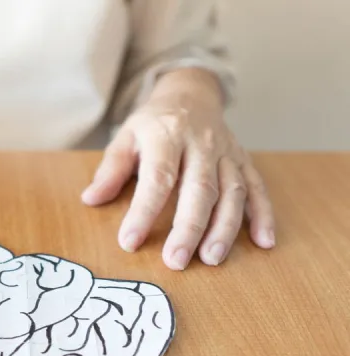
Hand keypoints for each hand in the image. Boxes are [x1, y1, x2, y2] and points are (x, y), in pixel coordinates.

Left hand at [82, 70, 274, 269]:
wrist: (190, 94)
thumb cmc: (153, 123)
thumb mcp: (125, 137)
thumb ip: (111, 170)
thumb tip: (90, 200)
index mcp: (166, 135)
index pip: (157, 178)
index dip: (144, 212)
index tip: (129, 242)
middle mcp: (201, 143)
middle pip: (199, 189)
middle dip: (189, 228)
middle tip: (176, 261)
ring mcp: (226, 152)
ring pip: (232, 191)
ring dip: (225, 228)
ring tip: (212, 259)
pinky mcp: (244, 160)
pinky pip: (258, 188)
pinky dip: (263, 215)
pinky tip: (264, 242)